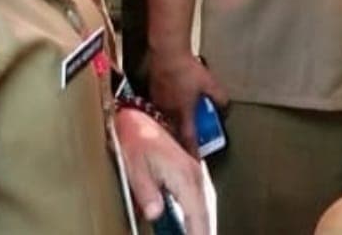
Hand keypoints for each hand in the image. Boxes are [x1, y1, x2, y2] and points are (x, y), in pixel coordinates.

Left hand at [113, 108, 208, 233]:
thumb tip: (155, 214)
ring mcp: (195, 172)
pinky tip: (196, 223)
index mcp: (184, 175)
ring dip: (204, 223)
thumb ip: (146, 191)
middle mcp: (195, 174)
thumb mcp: (135, 167)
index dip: (199, 233)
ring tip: (200, 233)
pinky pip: (202, 199)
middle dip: (205, 230)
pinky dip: (201, 214)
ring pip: (207, 205)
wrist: (138, 118)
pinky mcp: (190, 172)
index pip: (198, 214)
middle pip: (207, 212)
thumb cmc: (135, 140)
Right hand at [149, 50, 228, 155]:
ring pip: (166, 122)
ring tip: (180, 125)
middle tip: (188, 145)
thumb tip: (225, 107)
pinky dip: (167, 112)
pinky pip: (160, 109)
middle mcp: (169, 112)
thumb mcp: (210, 83)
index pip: (188, 139)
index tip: (195, 161)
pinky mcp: (153, 94)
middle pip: (175, 133)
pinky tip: (172, 105)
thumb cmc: (187, 69)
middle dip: (181, 141)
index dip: (193, 152)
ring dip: (174, 126)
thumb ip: (220, 98)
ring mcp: (158, 104)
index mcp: (183, 113)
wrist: (168, 54)